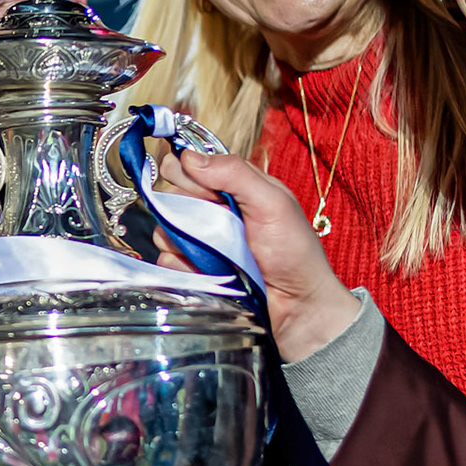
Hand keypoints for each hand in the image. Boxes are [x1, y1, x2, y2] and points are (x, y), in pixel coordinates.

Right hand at [157, 150, 361, 361]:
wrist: (299, 309)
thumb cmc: (295, 254)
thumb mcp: (272, 203)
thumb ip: (234, 174)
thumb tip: (189, 156)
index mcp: (237, 188)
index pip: (192, 167)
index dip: (188, 175)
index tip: (204, 191)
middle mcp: (216, 212)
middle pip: (173, 197)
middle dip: (185, 210)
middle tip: (214, 226)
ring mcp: (204, 244)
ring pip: (165, 230)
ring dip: (183, 242)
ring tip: (215, 255)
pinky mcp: (195, 272)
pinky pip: (167, 262)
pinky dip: (181, 268)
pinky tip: (206, 274)